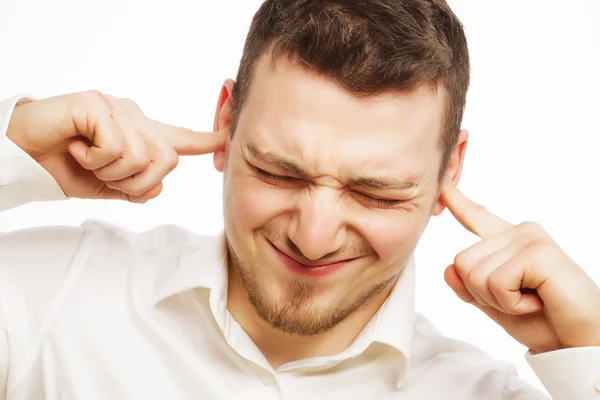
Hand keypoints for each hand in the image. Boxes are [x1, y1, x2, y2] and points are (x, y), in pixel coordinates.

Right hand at [7, 91, 225, 202]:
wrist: (24, 157)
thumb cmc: (64, 167)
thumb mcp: (106, 186)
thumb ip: (134, 189)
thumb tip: (157, 190)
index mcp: (139, 135)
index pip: (180, 138)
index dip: (207, 141)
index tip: (229, 137)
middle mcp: (134, 117)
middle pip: (166, 160)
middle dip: (136, 181)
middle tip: (102, 173)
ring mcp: (118, 109)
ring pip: (143, 157)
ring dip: (111, 172)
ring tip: (86, 158)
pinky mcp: (98, 105)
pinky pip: (117, 148)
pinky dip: (95, 160)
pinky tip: (77, 147)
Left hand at [441, 180, 599, 353]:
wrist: (578, 343)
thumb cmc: (543, 322)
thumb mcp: (495, 305)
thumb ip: (469, 288)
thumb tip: (448, 269)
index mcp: (508, 241)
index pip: (476, 217)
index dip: (456, 201)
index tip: (443, 185)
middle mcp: (518, 233)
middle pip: (461, 262)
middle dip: (482, 294)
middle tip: (520, 300)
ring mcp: (529, 238)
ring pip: (473, 273)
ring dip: (498, 300)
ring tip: (531, 300)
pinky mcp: (538, 252)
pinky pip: (495, 282)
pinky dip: (511, 303)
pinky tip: (538, 302)